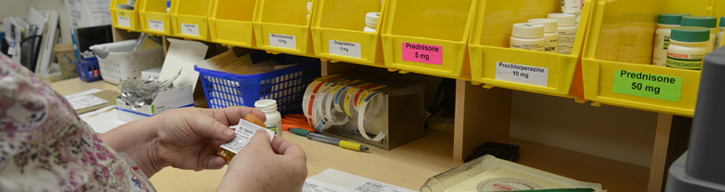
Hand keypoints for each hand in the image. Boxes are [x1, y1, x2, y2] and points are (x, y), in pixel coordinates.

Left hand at [101, 107, 265, 176]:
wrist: (155, 142)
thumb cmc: (172, 123)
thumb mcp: (195, 119)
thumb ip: (214, 127)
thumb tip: (231, 133)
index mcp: (217, 118)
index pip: (238, 115)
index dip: (251, 115)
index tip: (262, 118)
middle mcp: (217, 133)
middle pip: (239, 135)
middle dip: (247, 137)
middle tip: (254, 140)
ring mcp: (213, 147)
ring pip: (232, 151)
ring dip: (236, 152)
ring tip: (238, 153)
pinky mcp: (206, 161)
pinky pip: (219, 164)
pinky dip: (221, 163)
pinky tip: (220, 161)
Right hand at [217, 129, 307, 191]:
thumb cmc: (249, 178)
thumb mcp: (255, 147)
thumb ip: (262, 137)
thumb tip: (263, 135)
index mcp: (298, 169)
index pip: (294, 148)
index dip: (278, 140)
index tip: (267, 138)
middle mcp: (295, 183)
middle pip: (286, 161)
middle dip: (271, 152)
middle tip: (258, 147)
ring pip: (278, 173)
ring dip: (265, 164)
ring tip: (251, 160)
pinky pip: (270, 184)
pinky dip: (262, 177)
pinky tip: (250, 174)